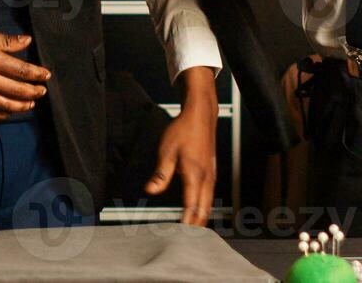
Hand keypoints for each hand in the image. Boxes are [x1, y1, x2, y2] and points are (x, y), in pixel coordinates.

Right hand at [0, 14, 50, 120]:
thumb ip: (6, 41)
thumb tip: (27, 42)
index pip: (21, 70)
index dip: (37, 74)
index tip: (46, 75)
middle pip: (16, 91)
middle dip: (33, 92)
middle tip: (42, 91)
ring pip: (3, 105)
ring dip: (21, 106)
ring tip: (31, 103)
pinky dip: (1, 114)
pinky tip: (9, 112)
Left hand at [146, 66, 217, 225]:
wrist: (201, 115)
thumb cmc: (183, 131)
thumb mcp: (167, 150)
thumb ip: (161, 173)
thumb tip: (150, 190)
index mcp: (196, 175)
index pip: (192, 207)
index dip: (187, 225)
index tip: (179, 239)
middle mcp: (207, 179)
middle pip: (204, 211)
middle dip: (195, 229)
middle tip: (183, 245)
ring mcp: (211, 177)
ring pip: (208, 206)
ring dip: (199, 221)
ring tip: (188, 237)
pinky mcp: (210, 174)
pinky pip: (208, 198)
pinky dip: (202, 210)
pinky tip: (194, 216)